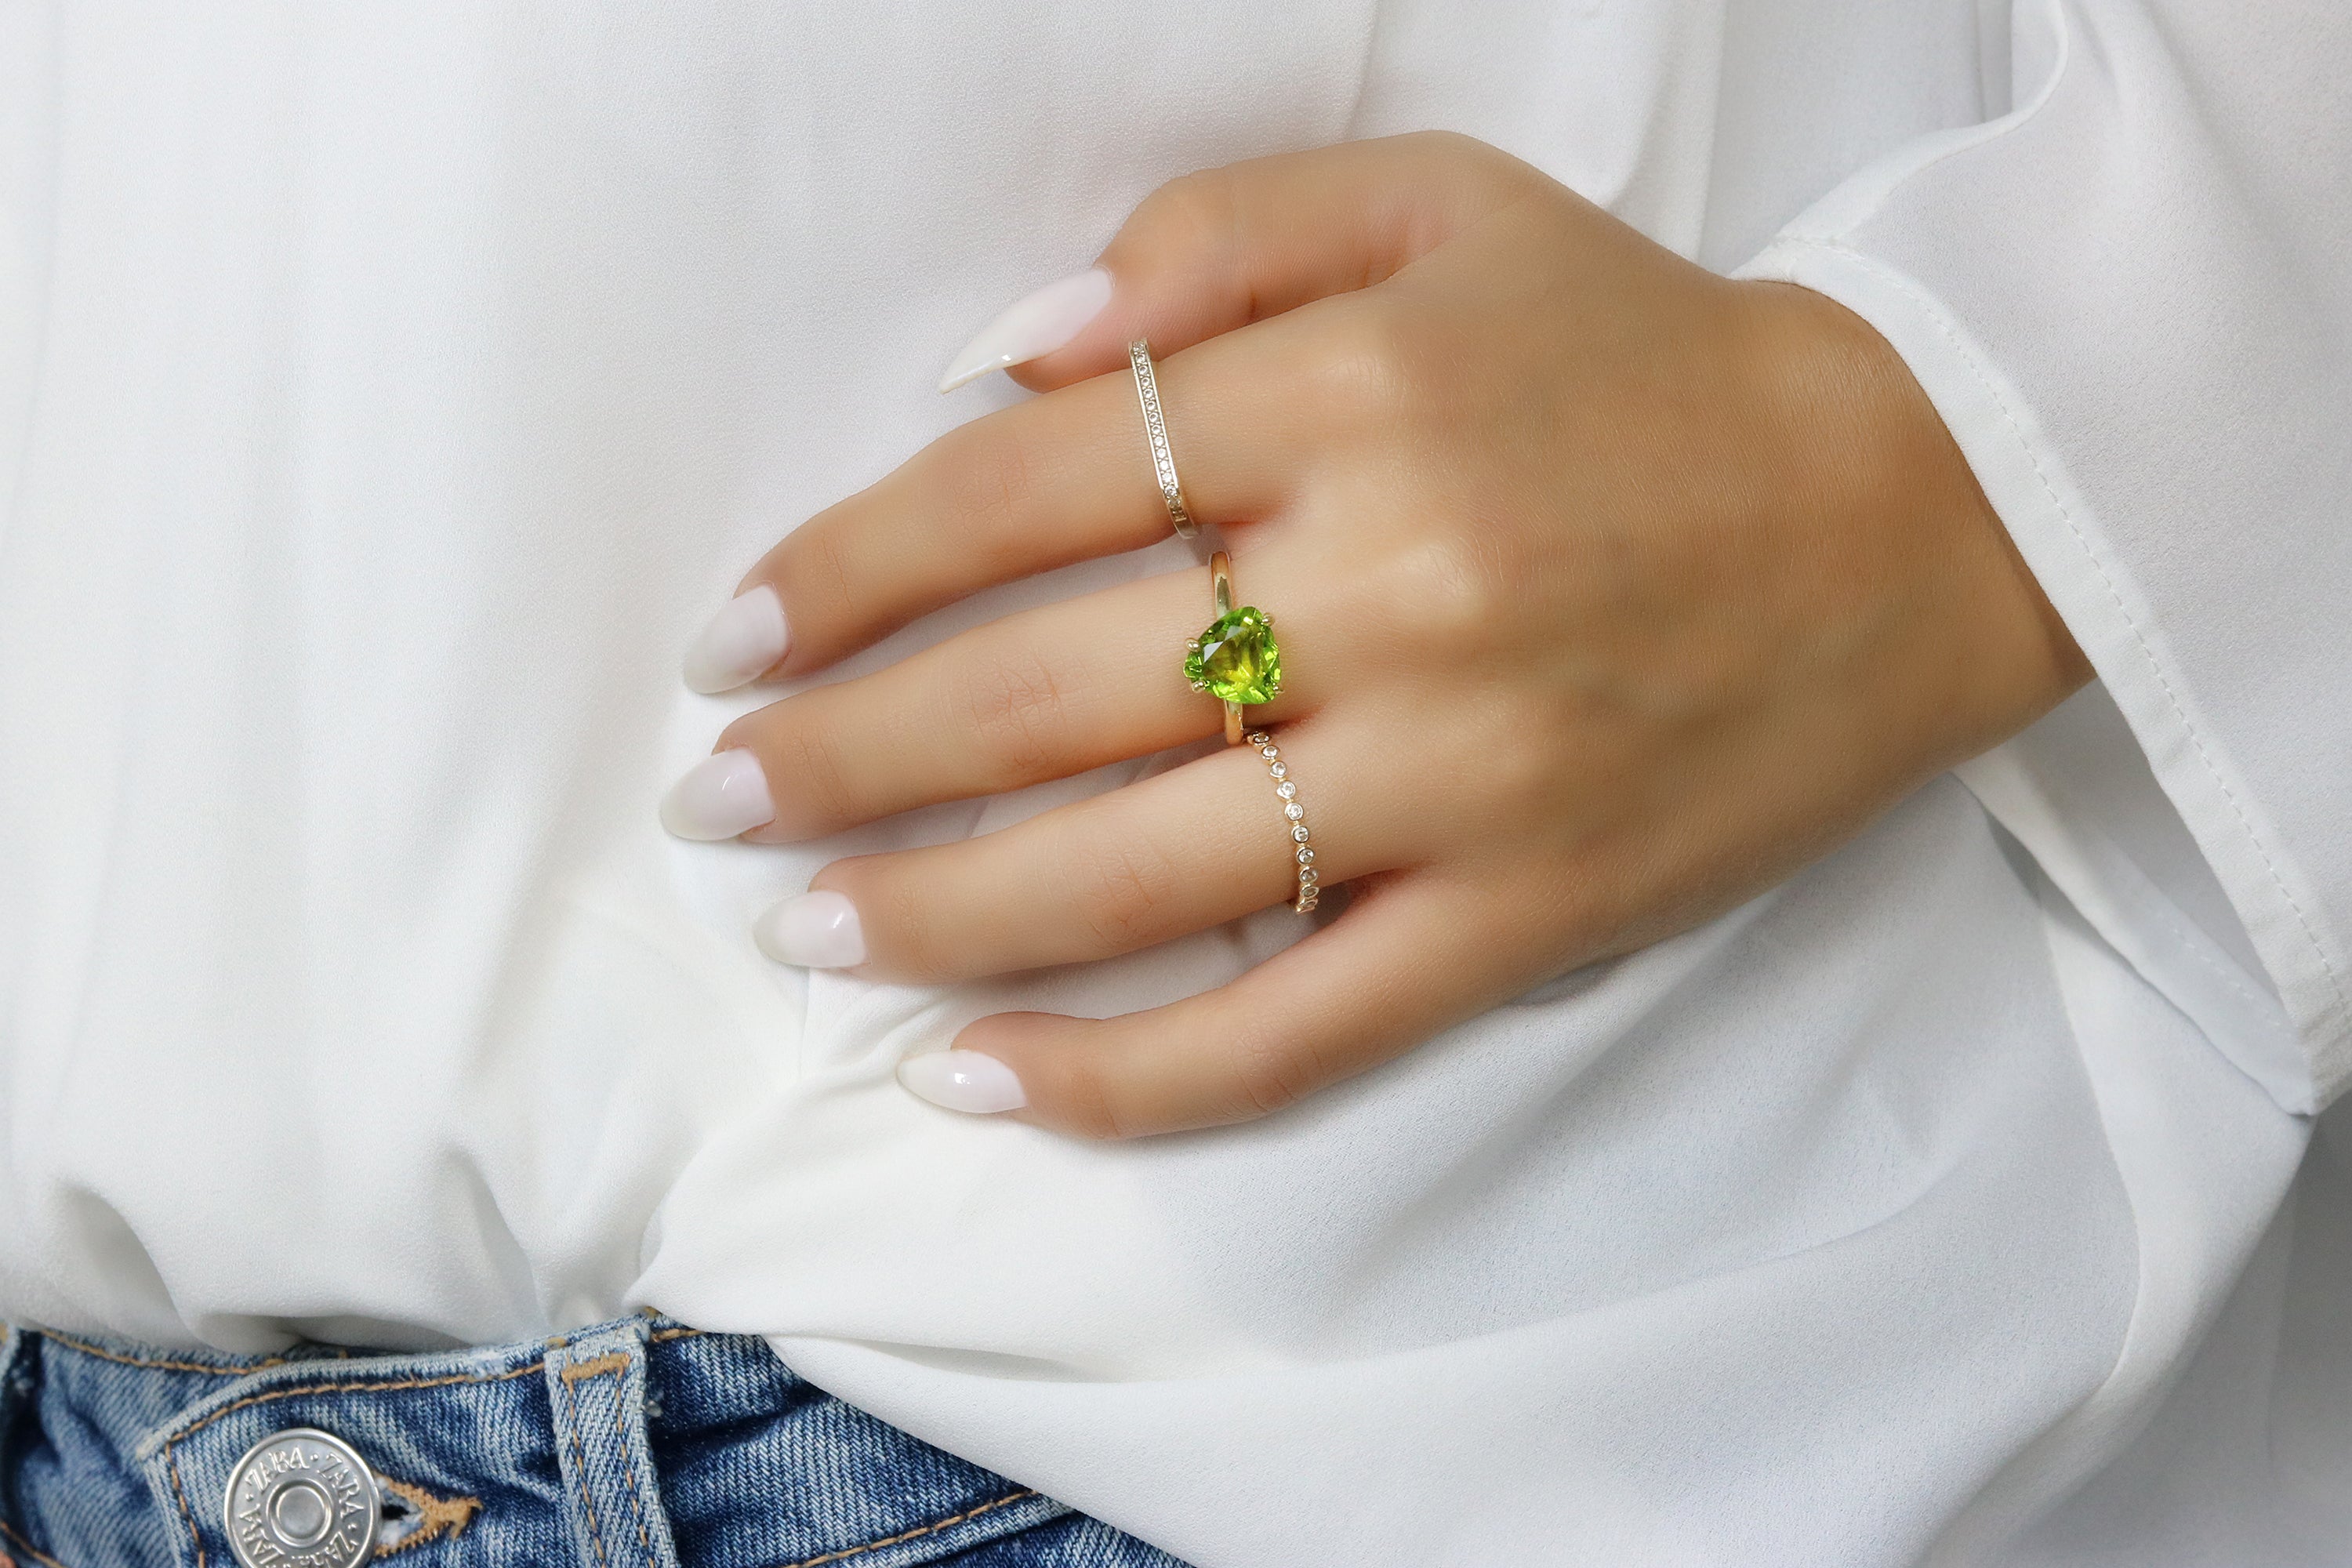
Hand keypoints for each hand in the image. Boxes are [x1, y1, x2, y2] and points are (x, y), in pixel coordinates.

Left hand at [662, 132, 2088, 1137]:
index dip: (846, 568)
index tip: (736, 634)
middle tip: (722, 801)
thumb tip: (999, 355)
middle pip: (1039, 695)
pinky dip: (1125, 1077)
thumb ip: (1208, 235)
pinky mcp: (1524, 916)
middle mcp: (1392, 590)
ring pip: (1135, 877)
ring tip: (807, 933)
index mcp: (1350, 397)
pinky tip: (981, 1084)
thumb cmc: (1646, 351)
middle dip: (840, 759)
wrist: (1914, 509)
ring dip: (931, 918)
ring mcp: (1461, 775)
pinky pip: (1293, 1029)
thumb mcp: (1440, 208)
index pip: (1019, 488)